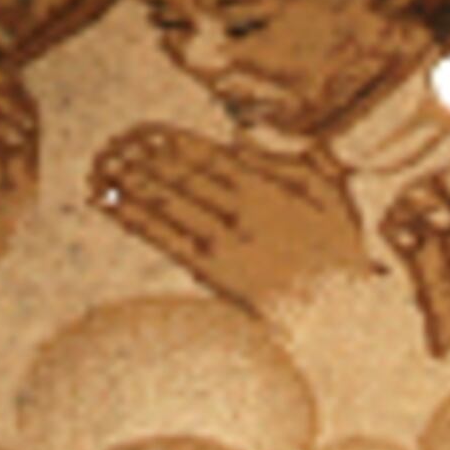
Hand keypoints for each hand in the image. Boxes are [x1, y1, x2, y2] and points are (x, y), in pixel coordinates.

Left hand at [89, 120, 372, 313]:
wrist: (345, 321)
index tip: (148, 129)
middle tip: (114, 142)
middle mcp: (242, 212)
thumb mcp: (329, 198)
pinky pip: (168, 241)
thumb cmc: (341, 259)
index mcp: (269, 191)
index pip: (212, 158)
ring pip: (170, 204)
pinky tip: (116, 206)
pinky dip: (138, 221)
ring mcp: (226, 244)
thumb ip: (286, 164)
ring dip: (134, 183)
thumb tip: (241, 140)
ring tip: (104, 166)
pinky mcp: (214, 275)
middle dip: (147, 157)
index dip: (176, 142)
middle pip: (184, 177)